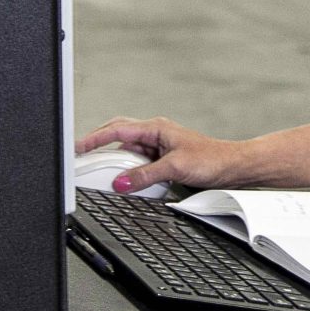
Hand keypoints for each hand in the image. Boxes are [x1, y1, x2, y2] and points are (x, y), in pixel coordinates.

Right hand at [76, 115, 248, 193]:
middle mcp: (155, 134)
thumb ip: (144, 176)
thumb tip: (120, 183)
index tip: (78, 147)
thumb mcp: (174, 167)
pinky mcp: (162, 159)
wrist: (231, 167)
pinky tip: (125, 180)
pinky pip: (137, 162)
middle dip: (98, 143)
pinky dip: (128, 170)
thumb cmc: (211, 159)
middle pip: (118, 134)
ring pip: (127, 150)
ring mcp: (158, 146)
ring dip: (115, 160)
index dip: (95, 138)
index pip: (117, 130)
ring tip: (101, 171)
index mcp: (156, 128)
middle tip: (81, 155)